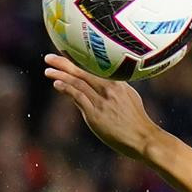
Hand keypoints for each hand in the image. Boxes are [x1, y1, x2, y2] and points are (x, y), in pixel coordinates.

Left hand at [45, 54, 163, 160]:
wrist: (143, 138)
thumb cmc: (138, 120)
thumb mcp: (130, 98)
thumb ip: (117, 89)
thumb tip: (104, 84)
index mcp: (118, 84)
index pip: (94, 68)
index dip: (78, 60)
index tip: (65, 53)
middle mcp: (109, 89)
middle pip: (82, 72)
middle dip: (63, 63)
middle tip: (49, 58)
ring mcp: (102, 101)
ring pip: (78, 83)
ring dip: (60, 76)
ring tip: (48, 71)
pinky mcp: (96, 114)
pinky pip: (78, 97)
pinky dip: (66, 89)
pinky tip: (57, 84)